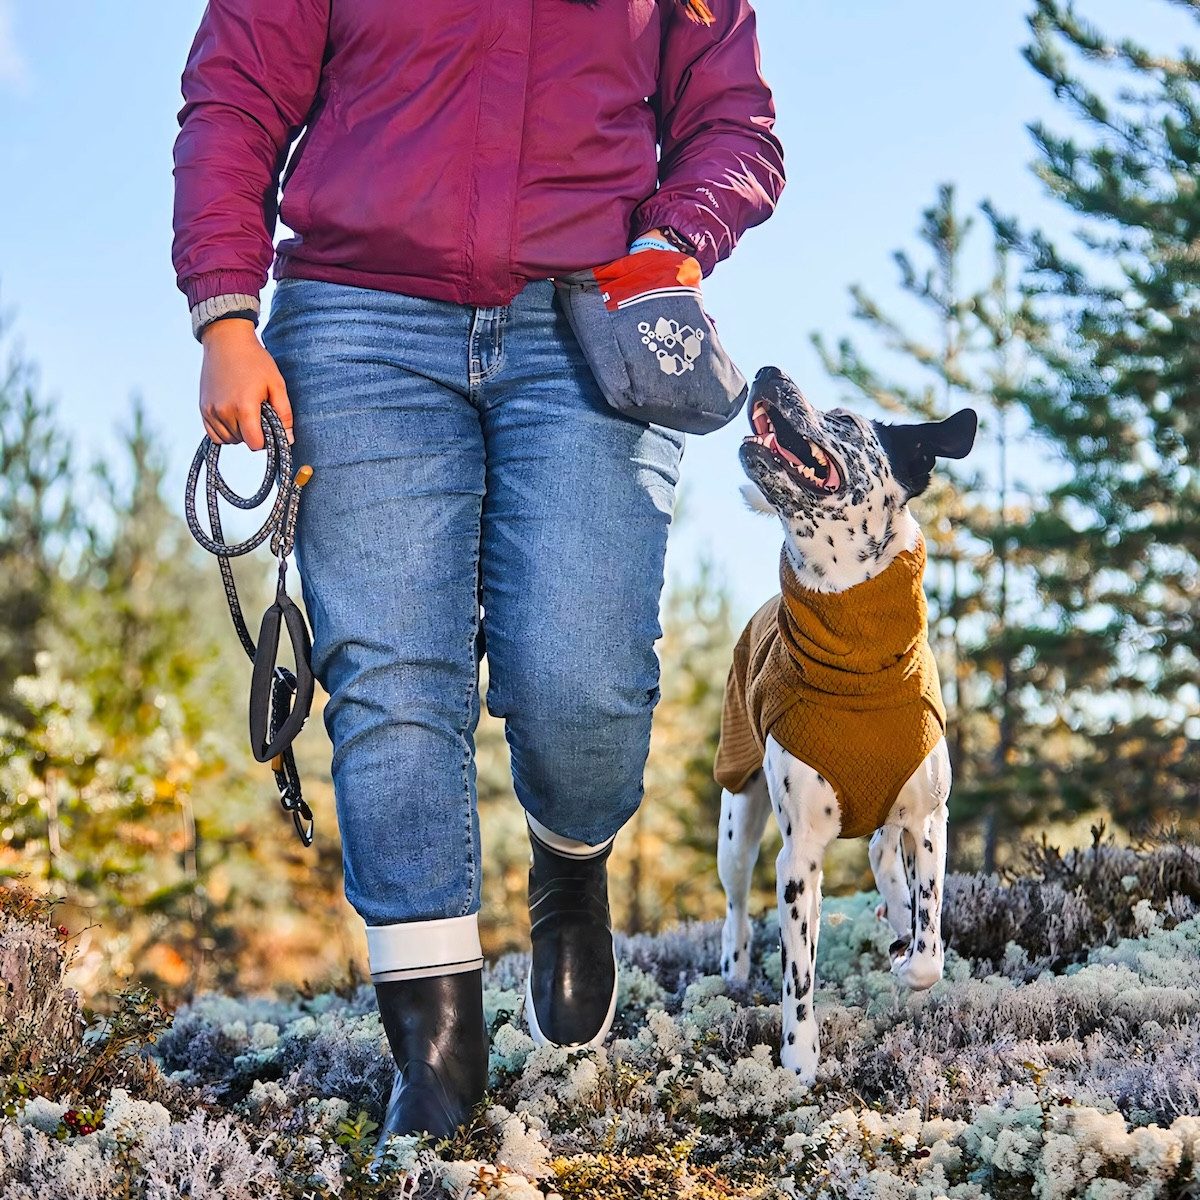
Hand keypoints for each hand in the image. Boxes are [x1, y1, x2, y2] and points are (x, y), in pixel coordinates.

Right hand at [199, 318, 292, 449]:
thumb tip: (289, 439)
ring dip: (238, 433)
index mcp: (244, 408)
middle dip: (253, 432)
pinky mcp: (203, 408)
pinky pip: (214, 434)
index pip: (255, 444)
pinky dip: (225, 431)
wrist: (227, 341)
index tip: (269, 425)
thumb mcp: (277, 385)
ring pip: (228, 439)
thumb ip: (285, 414)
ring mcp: (210, 410)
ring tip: (245, 411)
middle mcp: (224, 412)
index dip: (265, 439)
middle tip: (258, 411)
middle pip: (242, 441)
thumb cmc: (256, 361)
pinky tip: (233, 416)